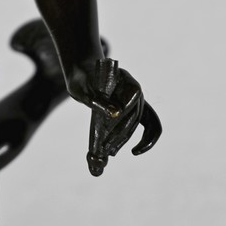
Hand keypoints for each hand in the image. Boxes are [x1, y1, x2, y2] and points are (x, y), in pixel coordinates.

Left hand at [81, 58, 161, 175]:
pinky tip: (130, 150)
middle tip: (106, 149)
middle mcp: (134, 90)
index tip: (112, 128)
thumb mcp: (83, 90)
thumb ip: (97, 100)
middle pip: (134, 115)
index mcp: (126, 80)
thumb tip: (115, 115)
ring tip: (111, 151)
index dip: (123, 117)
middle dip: (121, 134)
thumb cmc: (81, 80)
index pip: (130, 102)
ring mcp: (135, 100)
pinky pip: (144, 124)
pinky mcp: (131, 109)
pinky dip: (140, 137)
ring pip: (137, 122)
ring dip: (125, 138)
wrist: (82, 74)